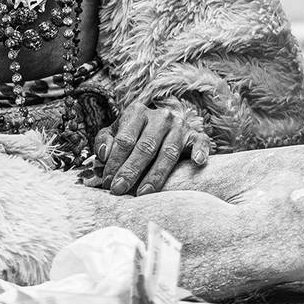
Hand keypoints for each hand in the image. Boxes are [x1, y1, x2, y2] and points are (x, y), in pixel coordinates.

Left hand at [91, 100, 209, 195]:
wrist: (162, 125)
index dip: (115, 161)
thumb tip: (102, 154)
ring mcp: (180, 125)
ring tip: (144, 193)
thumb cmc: (134, 133)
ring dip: (156, 174)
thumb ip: (105, 140)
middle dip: (131, 171)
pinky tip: (197, 162)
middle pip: (145, 146)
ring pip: (169, 151)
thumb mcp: (115, 132)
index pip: (125, 138)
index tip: (108, 182)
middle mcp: (161, 116)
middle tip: (119, 190)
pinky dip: (200, 151)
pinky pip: (200, 142)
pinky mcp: (196, 134)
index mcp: (138, 111)